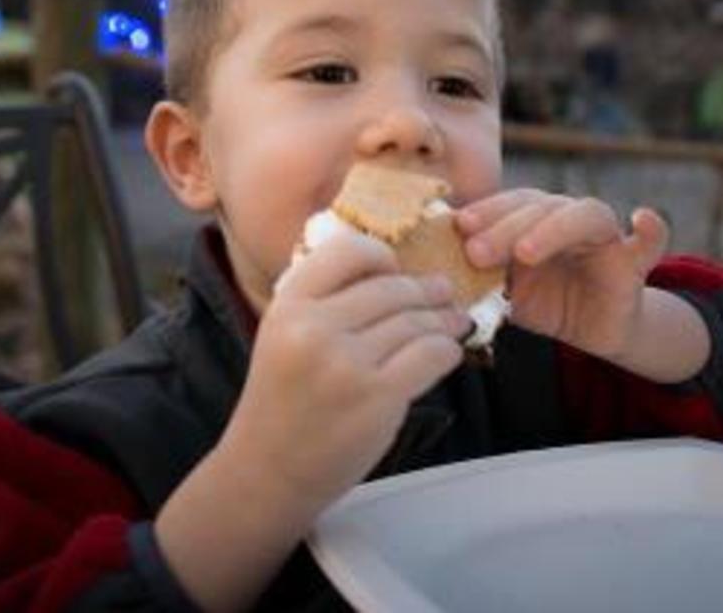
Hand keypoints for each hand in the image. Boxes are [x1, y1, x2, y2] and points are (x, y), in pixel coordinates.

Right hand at [217, 231, 469, 509]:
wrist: (268, 471)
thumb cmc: (282, 402)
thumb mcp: (284, 336)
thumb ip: (325, 302)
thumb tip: (392, 271)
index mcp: (288, 306)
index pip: (348, 251)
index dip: (381, 256)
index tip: (396, 268)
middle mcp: (314, 328)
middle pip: (390, 288)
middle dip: (425, 289)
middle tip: (443, 291)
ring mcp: (347, 363)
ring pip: (415, 321)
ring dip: (443, 318)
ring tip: (454, 320)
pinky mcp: (378, 396)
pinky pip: (430, 355)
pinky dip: (447, 349)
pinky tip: (449, 351)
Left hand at [457, 191, 669, 364]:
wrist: (590, 330)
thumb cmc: (542, 301)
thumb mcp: (503, 290)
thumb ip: (476, 274)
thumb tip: (426, 269)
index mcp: (533, 217)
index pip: (509, 203)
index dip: (485, 211)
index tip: (457, 226)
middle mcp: (567, 218)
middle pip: (539, 207)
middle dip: (505, 227)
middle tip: (475, 252)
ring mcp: (602, 237)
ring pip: (583, 216)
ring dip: (552, 230)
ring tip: (525, 252)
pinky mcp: (632, 263)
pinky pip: (650, 242)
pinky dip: (651, 230)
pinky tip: (643, 218)